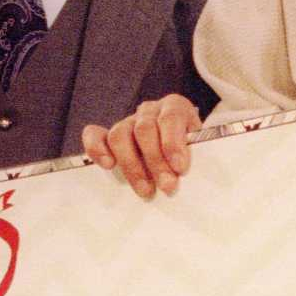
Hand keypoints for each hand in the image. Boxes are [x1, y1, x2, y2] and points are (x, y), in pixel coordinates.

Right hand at [81, 94, 200, 198]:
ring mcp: (128, 121)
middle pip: (144, 130)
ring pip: (120, 135)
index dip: (173, 143)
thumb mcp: (200, 145)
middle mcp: (149, 110)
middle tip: (167, 186)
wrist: (179, 141)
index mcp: (175, 106)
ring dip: (132, 165)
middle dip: (156, 161)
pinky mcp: (110, 134)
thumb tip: (188, 175)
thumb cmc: (191, 146)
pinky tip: (107, 165)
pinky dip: (97, 148)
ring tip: (145, 190)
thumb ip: (197, 154)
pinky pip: (95, 135)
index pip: (170, 119)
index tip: (180, 168)